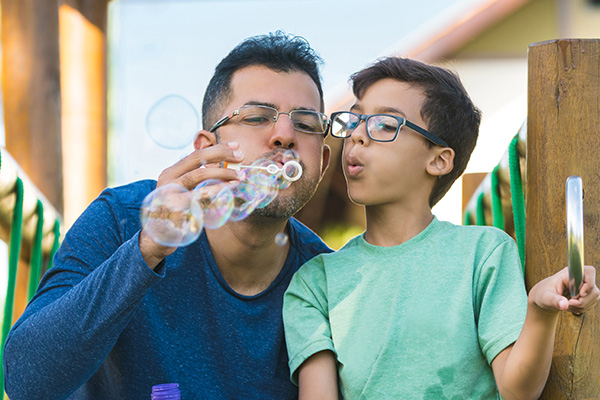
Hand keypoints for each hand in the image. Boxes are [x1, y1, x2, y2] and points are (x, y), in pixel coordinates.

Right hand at [140, 136, 244, 266]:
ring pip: (199, 176)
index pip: (195, 155)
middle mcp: (168, 181)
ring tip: (238, 176)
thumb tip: (225, 165)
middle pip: (197, 161)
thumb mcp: (181, 191)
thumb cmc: (175, 212)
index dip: (217, 149)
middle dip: (221, 156)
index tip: (235, 146)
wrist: (158, 237)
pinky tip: (227, 189)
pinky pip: (200, 197)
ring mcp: (171, 195)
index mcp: (170, 173)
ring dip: (222, 174)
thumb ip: (197, 179)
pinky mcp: (176, 210)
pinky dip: (216, 191)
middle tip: (240, 157)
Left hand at [529, 265, 599, 314]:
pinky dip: (581, 308)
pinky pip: (591, 304)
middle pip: (593, 290)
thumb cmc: (543, 294)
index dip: (589, 283)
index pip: (589, 271)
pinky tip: (570, 307)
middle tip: (568, 303)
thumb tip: (564, 305)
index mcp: (570, 273)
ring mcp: (586, 286)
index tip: (580, 294)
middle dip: (582, 301)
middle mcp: (580, 278)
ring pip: (594, 298)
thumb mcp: (546, 297)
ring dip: (581, 306)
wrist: (545, 298)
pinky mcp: (587, 295)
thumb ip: (555, 300)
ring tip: (567, 305)